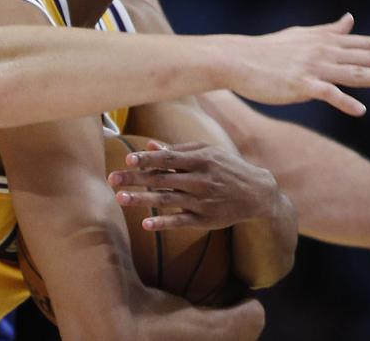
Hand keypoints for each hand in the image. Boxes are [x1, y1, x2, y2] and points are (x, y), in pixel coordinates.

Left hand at [108, 141, 279, 230]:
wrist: (257, 193)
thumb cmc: (227, 167)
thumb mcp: (208, 152)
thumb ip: (178, 149)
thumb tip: (148, 146)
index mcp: (201, 160)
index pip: (168, 158)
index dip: (147, 159)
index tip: (128, 159)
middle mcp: (200, 180)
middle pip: (162, 179)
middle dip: (136, 178)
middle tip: (112, 178)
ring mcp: (202, 201)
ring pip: (167, 200)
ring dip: (142, 199)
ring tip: (120, 198)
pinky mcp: (205, 220)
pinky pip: (181, 221)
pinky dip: (163, 222)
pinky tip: (145, 223)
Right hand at [224, 12, 369, 115]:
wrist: (237, 59)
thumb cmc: (268, 50)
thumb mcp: (302, 35)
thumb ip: (329, 30)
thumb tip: (350, 19)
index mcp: (327, 42)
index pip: (369, 44)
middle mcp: (325, 52)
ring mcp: (314, 68)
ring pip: (356, 73)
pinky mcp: (299, 84)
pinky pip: (326, 94)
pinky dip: (343, 101)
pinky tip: (360, 111)